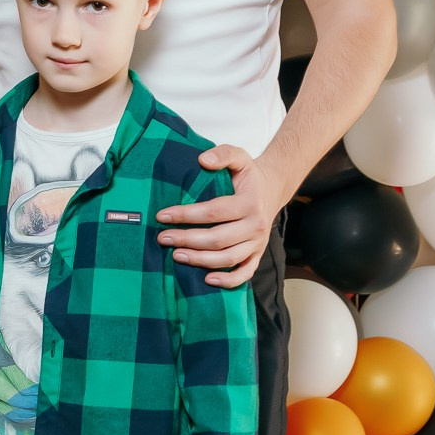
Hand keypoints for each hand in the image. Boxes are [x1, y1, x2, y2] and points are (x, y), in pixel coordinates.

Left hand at [156, 145, 284, 287]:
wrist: (272, 190)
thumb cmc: (248, 176)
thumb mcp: (239, 157)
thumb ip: (223, 154)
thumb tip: (203, 160)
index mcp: (249, 202)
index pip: (213, 211)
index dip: (186, 215)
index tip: (162, 216)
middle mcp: (255, 225)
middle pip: (217, 239)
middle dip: (187, 240)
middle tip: (162, 238)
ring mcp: (257, 243)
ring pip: (227, 258)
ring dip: (200, 260)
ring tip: (175, 255)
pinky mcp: (257, 255)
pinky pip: (245, 273)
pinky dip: (228, 281)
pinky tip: (207, 280)